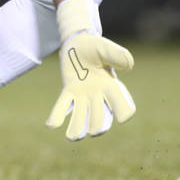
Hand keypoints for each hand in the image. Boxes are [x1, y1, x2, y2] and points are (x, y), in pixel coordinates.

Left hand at [45, 0, 135, 139]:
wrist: (78, 42)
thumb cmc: (95, 46)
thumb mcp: (106, 48)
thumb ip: (117, 55)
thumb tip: (129, 66)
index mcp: (112, 87)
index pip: (122, 105)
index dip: (124, 112)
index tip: (123, 116)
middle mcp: (99, 95)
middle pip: (100, 118)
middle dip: (97, 126)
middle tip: (93, 131)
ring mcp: (83, 95)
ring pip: (81, 117)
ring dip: (77, 129)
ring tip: (72, 137)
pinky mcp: (69, 91)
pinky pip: (62, 106)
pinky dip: (57, 117)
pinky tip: (51, 125)